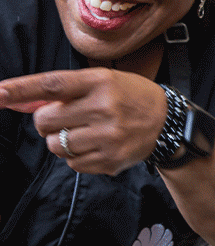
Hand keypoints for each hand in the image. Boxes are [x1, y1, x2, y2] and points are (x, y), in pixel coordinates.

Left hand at [0, 68, 165, 174]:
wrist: (167, 121)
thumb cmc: (129, 96)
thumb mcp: (101, 81)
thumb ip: (60, 91)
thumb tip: (15, 101)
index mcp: (100, 82)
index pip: (52, 85)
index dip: (21, 89)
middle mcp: (104, 108)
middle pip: (45, 120)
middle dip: (47, 122)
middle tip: (66, 118)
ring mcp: (108, 136)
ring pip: (55, 145)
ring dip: (61, 141)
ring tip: (84, 133)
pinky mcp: (111, 160)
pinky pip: (73, 164)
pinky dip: (77, 157)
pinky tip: (96, 145)